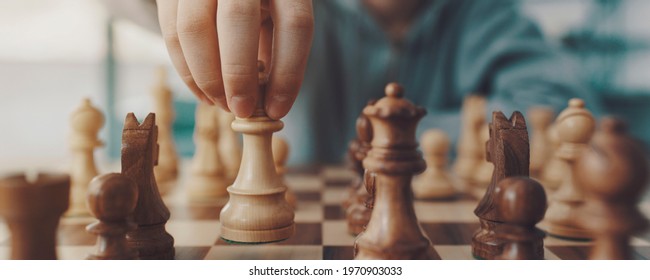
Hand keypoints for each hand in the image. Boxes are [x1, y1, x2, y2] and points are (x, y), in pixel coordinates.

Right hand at [156, 0, 313, 118]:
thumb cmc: (261, 3)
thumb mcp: (279, 16)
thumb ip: (276, 50)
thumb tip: (269, 104)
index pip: (294, 24)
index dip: (288, 74)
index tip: (277, 110)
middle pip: (239, 19)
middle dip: (238, 75)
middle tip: (241, 109)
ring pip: (195, 27)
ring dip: (207, 78)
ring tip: (221, 104)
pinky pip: (172, 31)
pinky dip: (186, 71)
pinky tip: (203, 94)